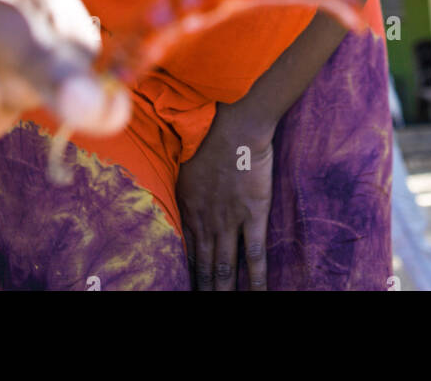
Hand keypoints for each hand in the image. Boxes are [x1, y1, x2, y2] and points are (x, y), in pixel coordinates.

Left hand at [176, 101, 274, 291]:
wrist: (234, 125)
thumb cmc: (207, 136)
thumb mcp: (183, 163)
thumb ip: (180, 186)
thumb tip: (173, 196)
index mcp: (188, 209)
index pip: (186, 253)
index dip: (187, 274)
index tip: (186, 288)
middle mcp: (206, 222)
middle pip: (205, 267)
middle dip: (204, 290)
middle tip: (204, 303)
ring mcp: (230, 221)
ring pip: (225, 267)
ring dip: (223, 290)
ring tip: (223, 305)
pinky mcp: (253, 215)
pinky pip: (255, 255)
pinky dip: (255, 279)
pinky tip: (256, 294)